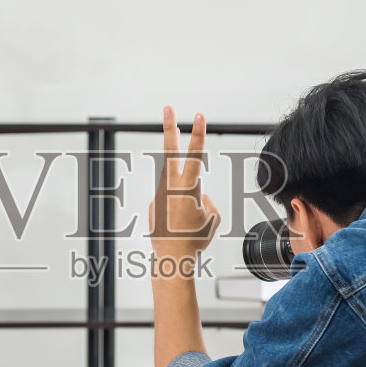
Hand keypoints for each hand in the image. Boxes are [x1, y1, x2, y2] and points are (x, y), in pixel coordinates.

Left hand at [149, 106, 219, 276]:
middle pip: (170, 150)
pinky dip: (176, 215)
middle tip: (167, 108)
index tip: (198, 116)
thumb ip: (209, 202)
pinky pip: (170, 205)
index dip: (198, 133)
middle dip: (170, 128)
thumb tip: (200, 197)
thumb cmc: (193, 240)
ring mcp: (159, 195)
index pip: (195, 154)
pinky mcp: (153, 205)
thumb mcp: (212, 219)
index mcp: (188, 187)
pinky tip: (175, 229)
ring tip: (184, 224)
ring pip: (177, 189)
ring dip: (184, 203)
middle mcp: (171, 187)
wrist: (172, 258)